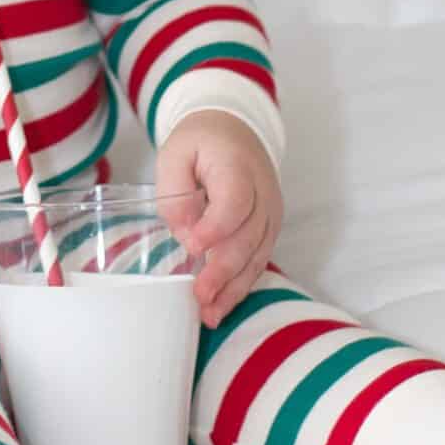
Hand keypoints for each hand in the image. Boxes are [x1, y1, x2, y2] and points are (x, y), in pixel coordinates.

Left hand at [155, 111, 283, 326]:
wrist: (235, 130)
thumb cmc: (201, 142)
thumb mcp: (175, 151)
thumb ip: (175, 189)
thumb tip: (183, 231)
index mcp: (238, 168)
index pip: (234, 201)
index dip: (215, 227)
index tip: (193, 246)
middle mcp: (262, 195)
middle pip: (247, 237)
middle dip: (223, 270)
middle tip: (200, 295)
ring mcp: (269, 216)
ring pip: (256, 256)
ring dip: (233, 288)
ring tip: (209, 314)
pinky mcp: (266, 232)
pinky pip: (257, 262)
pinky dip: (239, 287)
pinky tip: (220, 307)